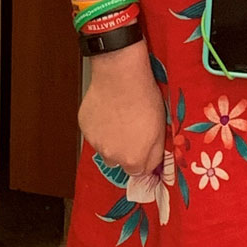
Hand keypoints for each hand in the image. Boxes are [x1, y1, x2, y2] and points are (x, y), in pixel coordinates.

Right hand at [79, 40, 165, 176]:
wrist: (121, 75)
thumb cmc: (143, 97)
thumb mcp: (161, 129)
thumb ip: (155, 154)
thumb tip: (153, 165)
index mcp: (133, 160)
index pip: (139, 171)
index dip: (142, 155)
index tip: (143, 144)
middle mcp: (113, 156)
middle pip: (120, 161)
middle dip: (125, 149)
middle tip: (130, 127)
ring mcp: (96, 142)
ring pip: (105, 147)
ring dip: (110, 138)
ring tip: (119, 115)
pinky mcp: (85, 127)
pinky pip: (93, 132)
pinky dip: (99, 124)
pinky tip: (108, 108)